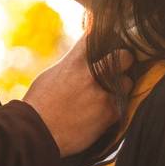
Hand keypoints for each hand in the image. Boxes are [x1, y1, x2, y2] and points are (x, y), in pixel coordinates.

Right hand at [22, 36, 132, 156]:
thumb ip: (72, 65)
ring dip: (121, 87)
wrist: (37, 132)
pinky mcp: (109, 114)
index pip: (97, 36)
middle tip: (120, 66)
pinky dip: (115, 106)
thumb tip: (83, 59)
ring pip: (127, 82)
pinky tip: (103, 110)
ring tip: (108, 94)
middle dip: (124, 60)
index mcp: (75, 61)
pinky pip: (123, 104)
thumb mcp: (52, 75)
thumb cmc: (39, 103)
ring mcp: (103, 94)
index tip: (110, 34)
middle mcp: (92, 74)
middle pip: (124, 56)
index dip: (105, 33)